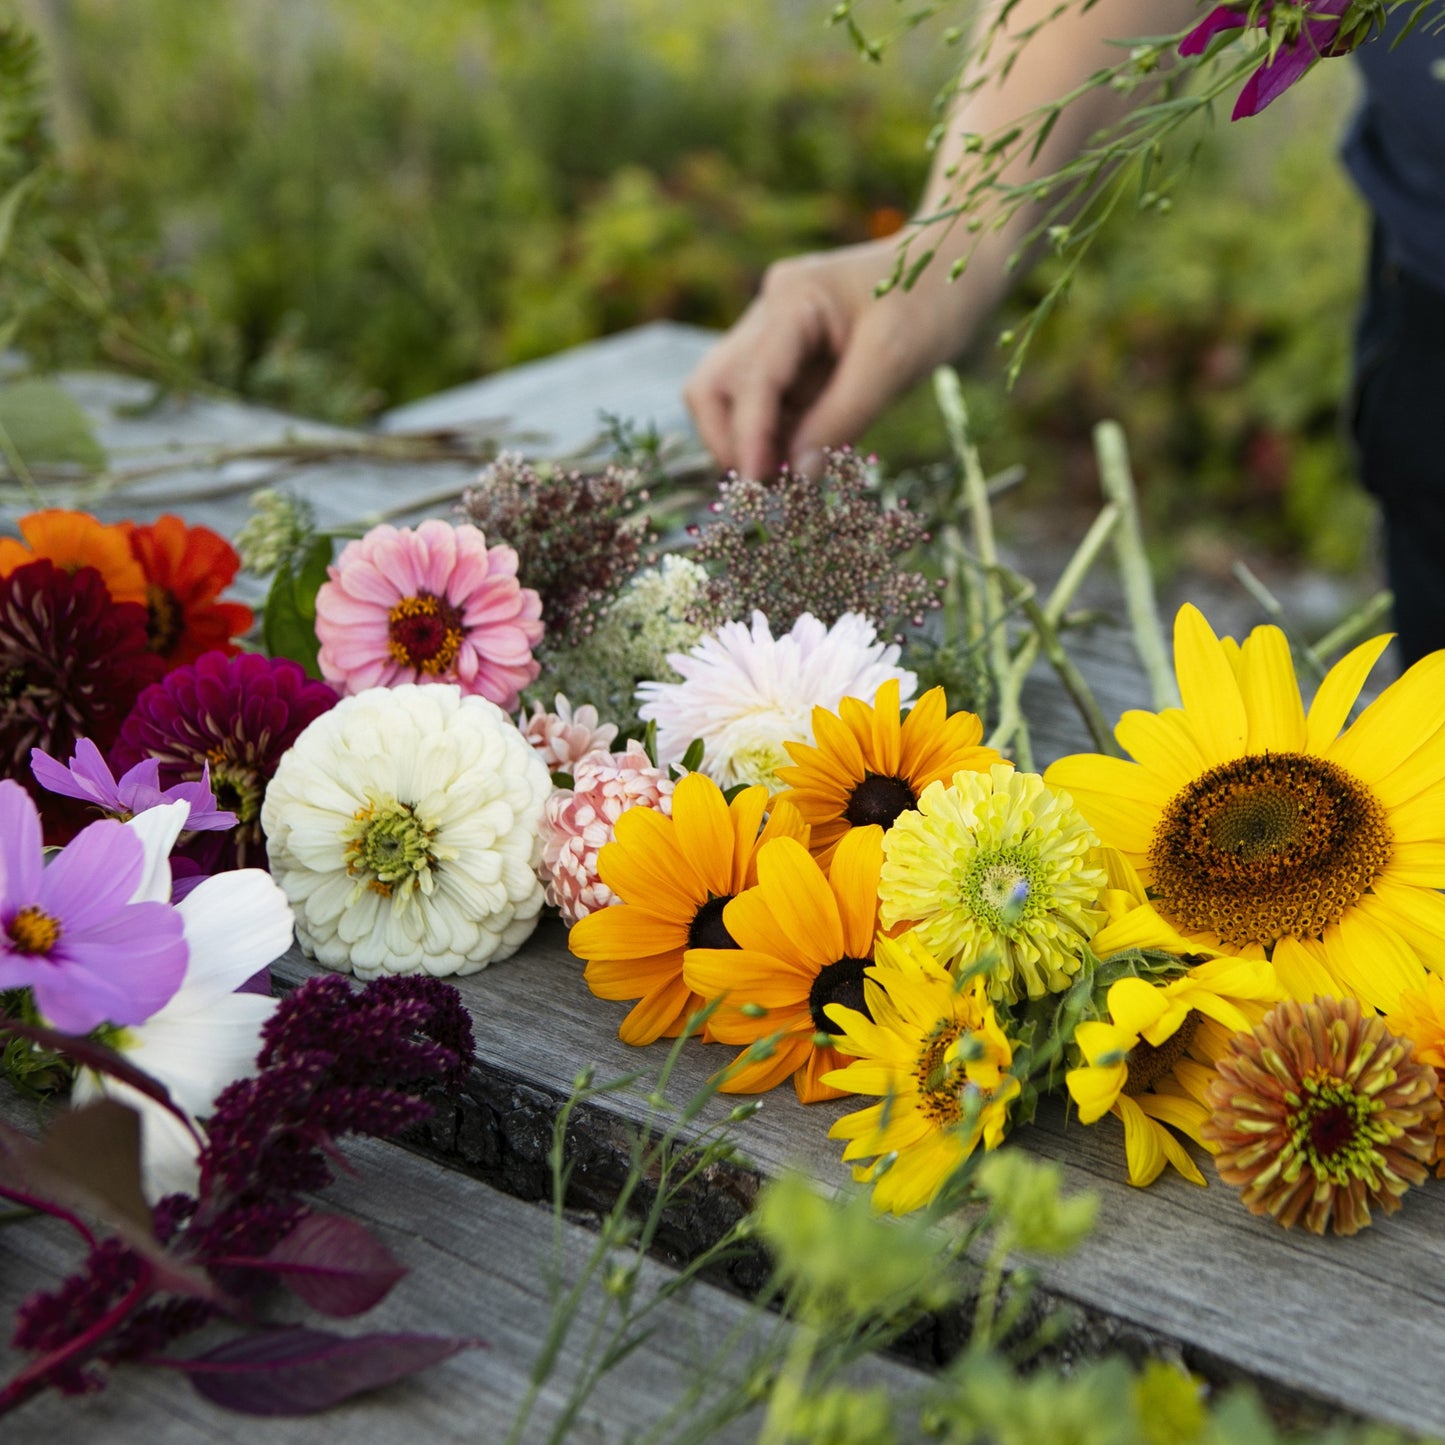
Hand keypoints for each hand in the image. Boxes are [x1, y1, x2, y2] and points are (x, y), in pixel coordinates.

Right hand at [685, 239, 975, 478]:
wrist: (959, 259)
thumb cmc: (936, 297)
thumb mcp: (895, 363)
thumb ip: (842, 419)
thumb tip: (797, 475)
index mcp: (793, 299)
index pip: (750, 380)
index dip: (749, 438)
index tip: (760, 487)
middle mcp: (770, 310)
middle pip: (714, 386)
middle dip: (732, 441)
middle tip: (771, 487)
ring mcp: (775, 331)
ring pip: (730, 397)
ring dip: (749, 441)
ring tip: (789, 478)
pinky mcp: (791, 353)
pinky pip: (766, 403)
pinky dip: (774, 435)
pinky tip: (802, 459)